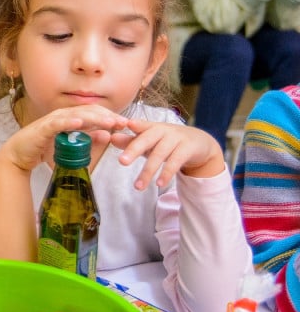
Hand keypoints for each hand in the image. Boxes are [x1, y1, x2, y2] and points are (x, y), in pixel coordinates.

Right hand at [0, 105, 129, 173]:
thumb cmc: (42, 150)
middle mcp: (62, 115)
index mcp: (69, 118)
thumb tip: (107, 135)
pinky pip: (57, 124)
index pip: (93, 113)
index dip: (110, 117)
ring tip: (109, 121)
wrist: (18, 156)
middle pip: (88, 111)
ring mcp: (52, 121)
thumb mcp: (70, 148)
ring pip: (76, 115)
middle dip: (107, 116)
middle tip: (123, 122)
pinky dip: (69, 122)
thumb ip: (88, 141)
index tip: (126, 124)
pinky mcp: (42, 129)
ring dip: (94, 118)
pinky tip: (81, 123)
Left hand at [110, 120, 225, 189]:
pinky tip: (159, 184)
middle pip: (147, 139)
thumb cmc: (167, 142)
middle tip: (122, 162)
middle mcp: (163, 130)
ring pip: (160, 154)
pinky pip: (176, 162)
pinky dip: (167, 173)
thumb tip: (111, 138)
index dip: (134, 124)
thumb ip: (131, 141)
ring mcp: (177, 138)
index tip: (126, 124)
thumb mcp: (150, 141)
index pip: (140, 125)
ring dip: (148, 171)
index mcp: (151, 127)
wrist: (199, 143)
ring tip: (138, 187)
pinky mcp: (188, 149)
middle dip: (134, 150)